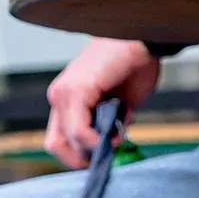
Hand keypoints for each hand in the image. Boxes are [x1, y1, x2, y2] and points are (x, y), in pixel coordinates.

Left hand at [44, 38, 161, 168]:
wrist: (142, 38)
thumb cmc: (134, 66)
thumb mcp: (119, 106)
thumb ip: (108, 126)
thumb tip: (107, 147)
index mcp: (65, 100)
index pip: (59, 141)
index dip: (78, 155)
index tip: (102, 156)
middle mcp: (59, 97)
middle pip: (56, 146)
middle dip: (82, 159)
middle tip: (108, 154)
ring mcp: (64, 93)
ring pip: (66, 142)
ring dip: (92, 150)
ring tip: (116, 139)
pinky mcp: (76, 90)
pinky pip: (79, 131)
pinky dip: (96, 141)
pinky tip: (114, 136)